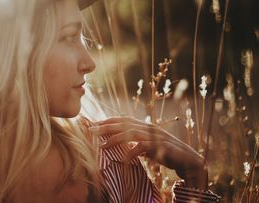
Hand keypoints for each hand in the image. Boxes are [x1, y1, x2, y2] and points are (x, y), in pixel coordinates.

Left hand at [89, 116, 207, 189]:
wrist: (189, 160)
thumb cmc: (166, 153)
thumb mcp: (147, 146)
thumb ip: (135, 142)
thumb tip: (119, 143)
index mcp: (145, 126)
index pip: (123, 119)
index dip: (107, 121)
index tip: (93, 125)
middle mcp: (149, 127)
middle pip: (124, 124)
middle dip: (106, 127)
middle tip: (91, 130)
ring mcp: (156, 136)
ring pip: (131, 133)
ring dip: (115, 138)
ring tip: (102, 145)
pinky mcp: (162, 146)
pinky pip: (144, 147)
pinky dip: (133, 152)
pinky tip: (124, 159)